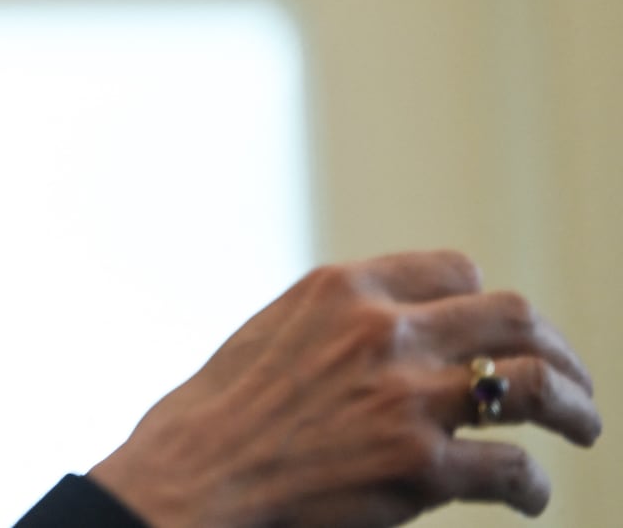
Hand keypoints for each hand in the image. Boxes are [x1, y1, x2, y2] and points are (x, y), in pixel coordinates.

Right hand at [88, 250, 601, 527]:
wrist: (188, 483)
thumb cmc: (211, 421)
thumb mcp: (271, 336)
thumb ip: (334, 325)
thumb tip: (392, 337)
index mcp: (342, 290)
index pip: (457, 271)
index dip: (489, 303)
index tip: (499, 333)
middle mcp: (384, 330)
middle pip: (513, 317)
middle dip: (554, 349)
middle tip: (570, 381)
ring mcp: (407, 397)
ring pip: (534, 383)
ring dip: (574, 407)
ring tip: (583, 427)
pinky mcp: (420, 467)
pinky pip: (513, 469)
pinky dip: (532, 488)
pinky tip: (527, 499)